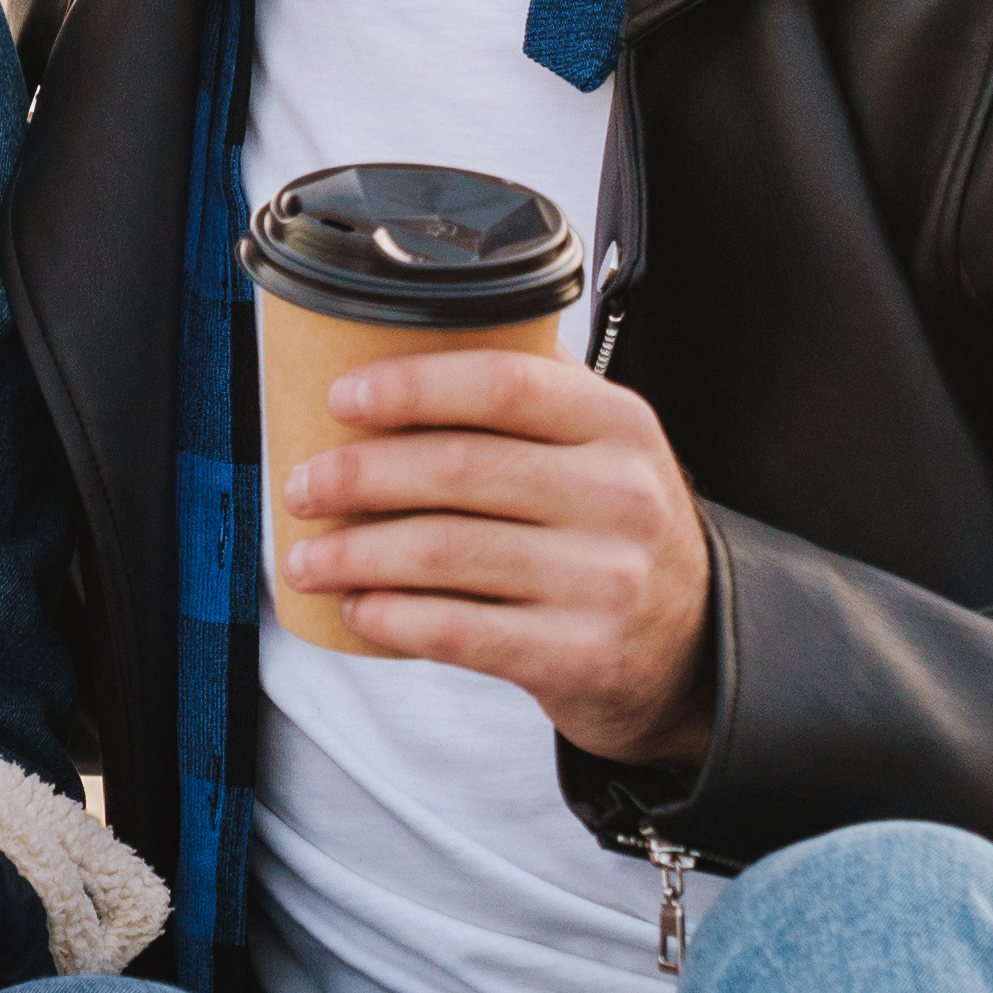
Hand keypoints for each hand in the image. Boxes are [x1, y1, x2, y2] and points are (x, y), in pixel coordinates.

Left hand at [280, 349, 718, 767]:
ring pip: (446, 552)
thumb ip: (535, 394)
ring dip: (355, 554)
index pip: (506, 383)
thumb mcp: (605, 449)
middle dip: (358, 476)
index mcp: (619, 425)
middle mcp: (620, 497)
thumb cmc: (616, 535)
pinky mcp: (581, 655)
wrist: (691, 650)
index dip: (412, 385)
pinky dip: (393, 617)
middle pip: (459, 468)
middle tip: (301, 487)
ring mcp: (605, 581)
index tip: (342, 398)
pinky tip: (357, 609)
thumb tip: (409, 337)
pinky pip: (460, 631)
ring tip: (306, 558)